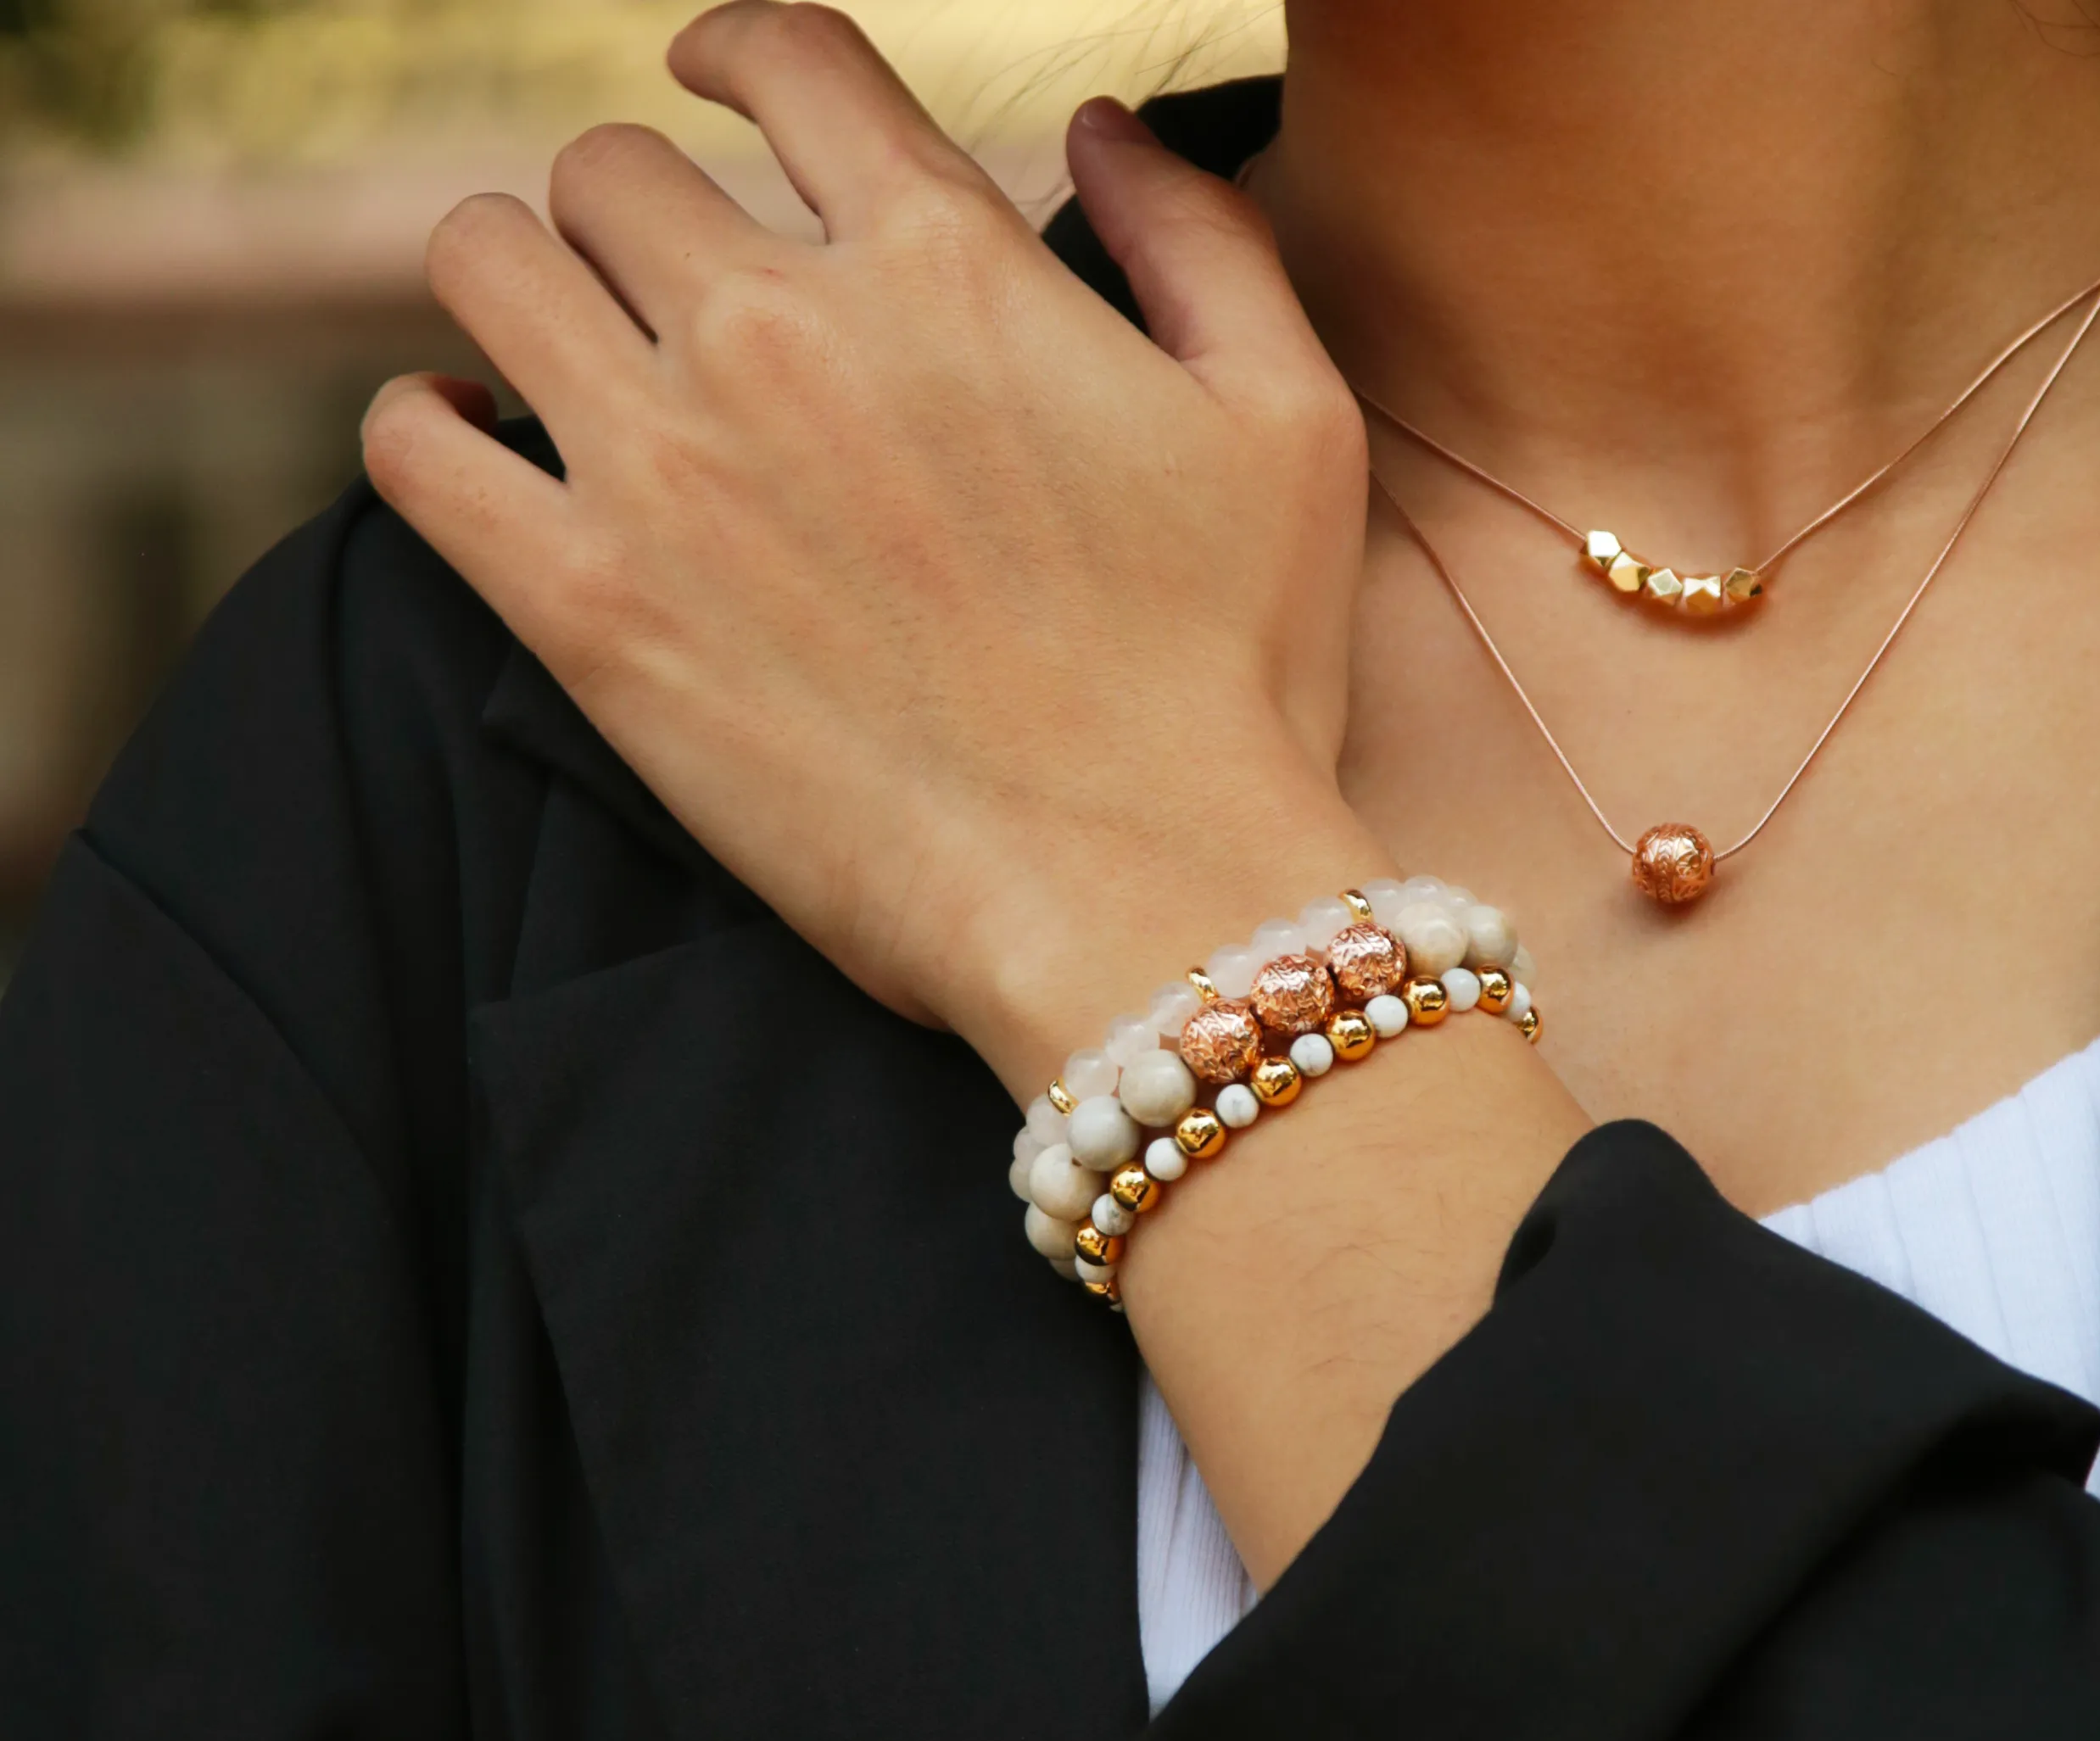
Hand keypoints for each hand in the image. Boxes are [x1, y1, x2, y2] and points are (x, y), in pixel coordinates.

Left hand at [363, 1, 1370, 1081]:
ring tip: (558, 351)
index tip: (717, 90)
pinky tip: (475, 450)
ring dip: (518, 283)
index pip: (784, 62)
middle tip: (670, 296)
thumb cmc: (1236, 689)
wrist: (1145, 904)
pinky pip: (415, 447)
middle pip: (615, 168)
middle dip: (643, 214)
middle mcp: (782, 328)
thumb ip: (1201, 242)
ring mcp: (669, 465)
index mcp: (944, 261)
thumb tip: (1098, 127)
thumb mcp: (1291, 430)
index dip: (740, 57)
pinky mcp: (589, 612)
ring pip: (488, 260)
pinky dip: (426, 429)